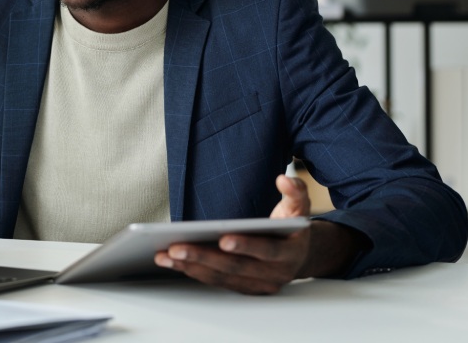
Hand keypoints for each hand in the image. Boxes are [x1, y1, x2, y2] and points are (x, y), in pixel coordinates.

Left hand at [154, 175, 311, 294]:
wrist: (302, 256)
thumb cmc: (292, 228)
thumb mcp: (299, 207)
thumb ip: (295, 192)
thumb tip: (283, 179)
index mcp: (289, 253)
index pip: (266, 250)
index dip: (245, 245)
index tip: (223, 238)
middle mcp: (274, 274)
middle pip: (236, 267)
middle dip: (204, 256)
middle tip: (176, 247)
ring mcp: (258, 284)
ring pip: (222, 277)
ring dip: (192, 267)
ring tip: (166, 255)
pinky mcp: (244, 288)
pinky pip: (217, 282)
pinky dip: (194, 272)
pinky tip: (174, 262)